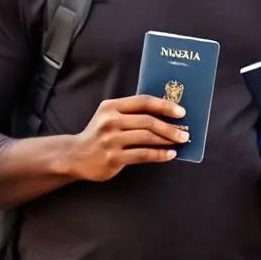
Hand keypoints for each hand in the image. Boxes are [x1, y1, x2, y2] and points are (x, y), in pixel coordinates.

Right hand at [67, 95, 188, 181]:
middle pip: (148, 121)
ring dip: (167, 140)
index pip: (144, 101)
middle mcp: (110, 121)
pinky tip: (170, 155)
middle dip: (170, 127)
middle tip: (185, 132)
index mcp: (112, 107)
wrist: (75, 156)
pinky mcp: (112, 157)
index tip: (181, 112)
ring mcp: (110, 140)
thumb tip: (167, 115)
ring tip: (180, 142)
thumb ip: (133, 113)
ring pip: (146, 138)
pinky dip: (159, 154)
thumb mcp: (111, 116)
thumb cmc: (100, 134)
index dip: (165, 105)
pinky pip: (142, 155)